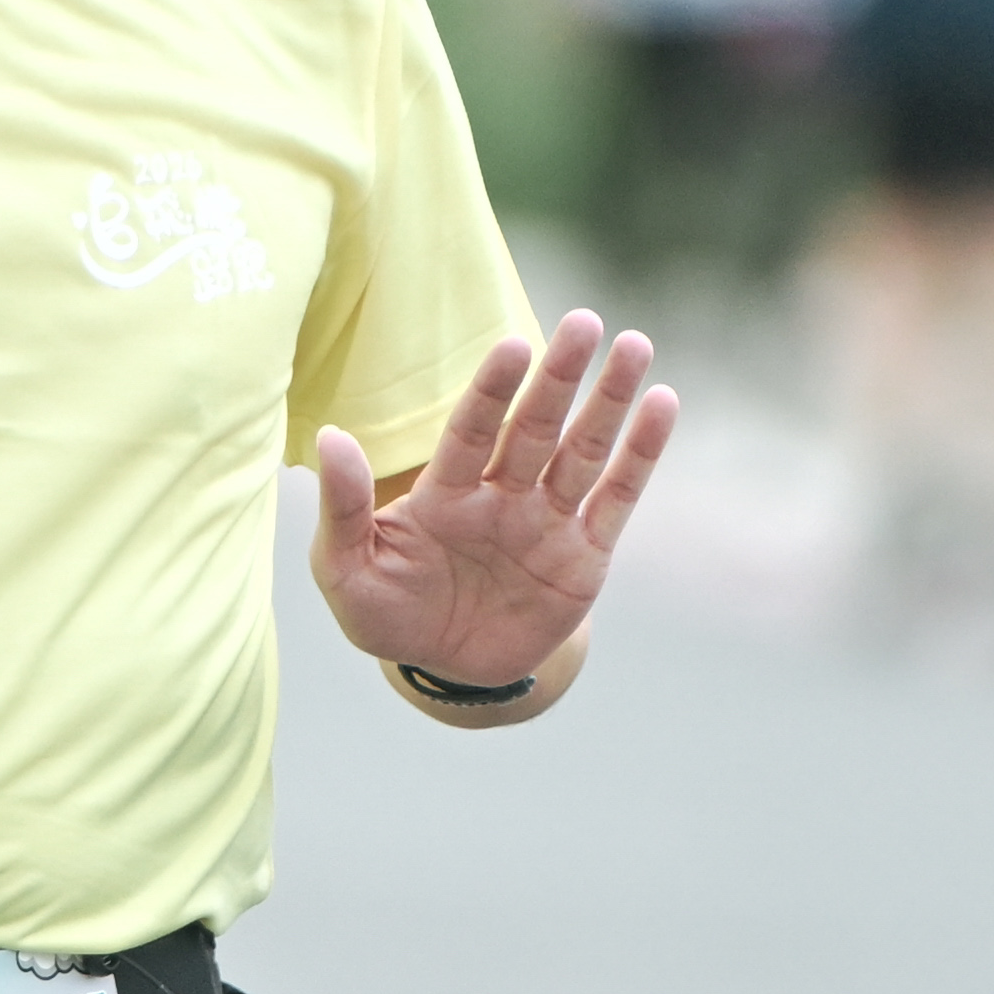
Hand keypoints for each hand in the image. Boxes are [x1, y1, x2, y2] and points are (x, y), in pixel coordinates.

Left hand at [312, 313, 673, 692]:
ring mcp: (547, 521)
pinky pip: (617, 498)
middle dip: (560, 377)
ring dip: (610, 401)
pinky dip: (640, 455)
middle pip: (536, 426)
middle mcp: (501, 494)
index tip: (513, 346)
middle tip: (584, 321)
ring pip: (583, 450)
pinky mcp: (585, 555)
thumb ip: (344, 507)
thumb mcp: (347, 570)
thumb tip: (330, 438)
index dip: (492, 391)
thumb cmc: (388, 614)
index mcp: (446, 491)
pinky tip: (663, 404)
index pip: (472, 430)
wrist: (447, 672)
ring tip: (635, 345)